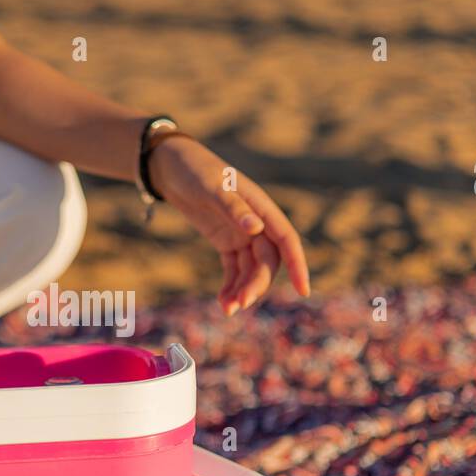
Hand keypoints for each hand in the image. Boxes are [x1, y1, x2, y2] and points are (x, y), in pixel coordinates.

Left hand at [147, 135, 309, 313]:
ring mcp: (242, 234)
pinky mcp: (226, 242)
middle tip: (239, 305)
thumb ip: (234, 208)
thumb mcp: (212, 187)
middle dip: (256, 285)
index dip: (297, 264)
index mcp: (262, 207)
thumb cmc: (195, 170)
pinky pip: (234, 269)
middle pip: (267, 262)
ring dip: (242, 290)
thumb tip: (257, 229)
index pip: (286, 240)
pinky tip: (222, 302)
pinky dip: (230, 286)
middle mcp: (257, 223)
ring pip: (251, 269)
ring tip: (226, 309)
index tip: (303, 290)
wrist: (171, 167)